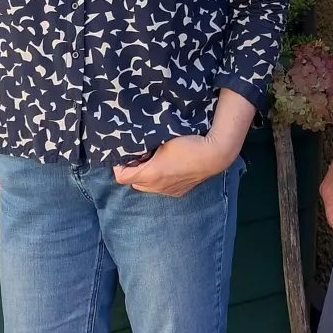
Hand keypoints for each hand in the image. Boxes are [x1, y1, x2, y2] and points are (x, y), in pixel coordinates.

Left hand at [113, 135, 232, 197]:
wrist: (213, 155)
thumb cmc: (188, 143)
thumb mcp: (163, 140)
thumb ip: (146, 146)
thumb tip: (136, 147)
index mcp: (150, 174)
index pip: (122, 177)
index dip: (119, 166)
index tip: (123, 155)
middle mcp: (157, 187)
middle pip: (133, 183)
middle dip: (133, 170)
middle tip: (140, 156)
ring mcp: (168, 191)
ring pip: (147, 187)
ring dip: (146, 176)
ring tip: (154, 161)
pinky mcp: (179, 192)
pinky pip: (161, 189)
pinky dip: (159, 180)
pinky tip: (168, 167)